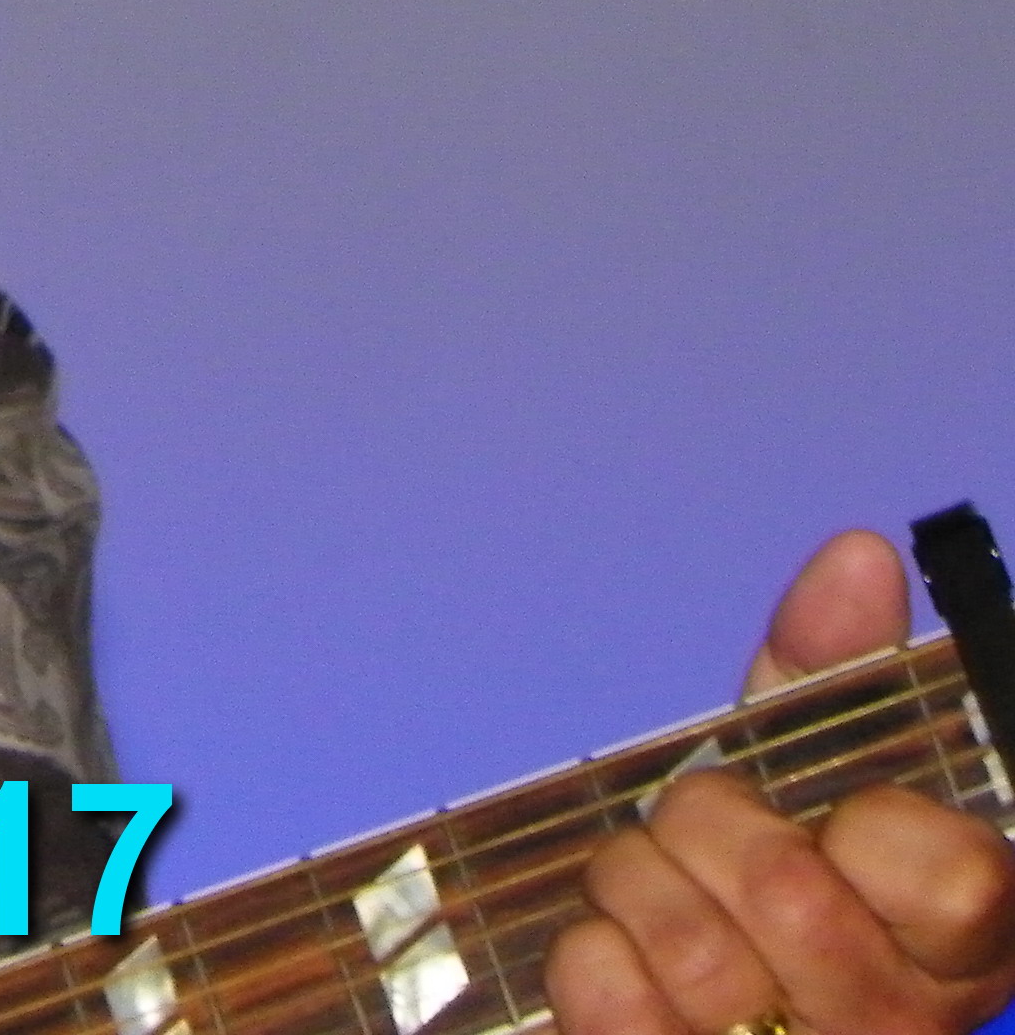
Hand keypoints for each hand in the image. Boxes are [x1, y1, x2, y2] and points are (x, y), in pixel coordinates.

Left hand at [547, 530, 1014, 1034]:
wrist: (714, 1030)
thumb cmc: (763, 898)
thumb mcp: (809, 783)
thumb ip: (830, 675)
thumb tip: (858, 555)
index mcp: (957, 945)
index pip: (947, 871)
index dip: (865, 828)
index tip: (834, 822)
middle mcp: (895, 1023)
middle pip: (784, 887)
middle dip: (705, 828)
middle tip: (704, 841)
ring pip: (684, 943)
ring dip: (633, 889)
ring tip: (656, 899)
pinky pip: (603, 993)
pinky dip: (585, 953)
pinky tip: (622, 963)